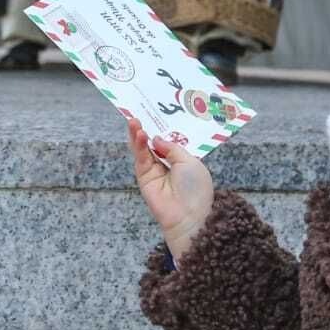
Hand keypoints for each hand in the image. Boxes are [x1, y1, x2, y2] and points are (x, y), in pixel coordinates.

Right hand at [127, 117, 213, 261]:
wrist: (188, 216)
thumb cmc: (195, 189)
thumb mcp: (190, 161)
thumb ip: (172, 148)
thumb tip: (157, 138)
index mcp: (182, 161)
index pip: (169, 142)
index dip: (162, 130)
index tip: (155, 114)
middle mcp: (167, 165)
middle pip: (153, 143)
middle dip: (147, 129)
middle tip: (139, 113)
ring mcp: (154, 172)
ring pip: (143, 149)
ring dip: (138, 134)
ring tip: (134, 120)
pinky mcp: (144, 178)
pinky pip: (140, 159)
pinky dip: (138, 146)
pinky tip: (138, 134)